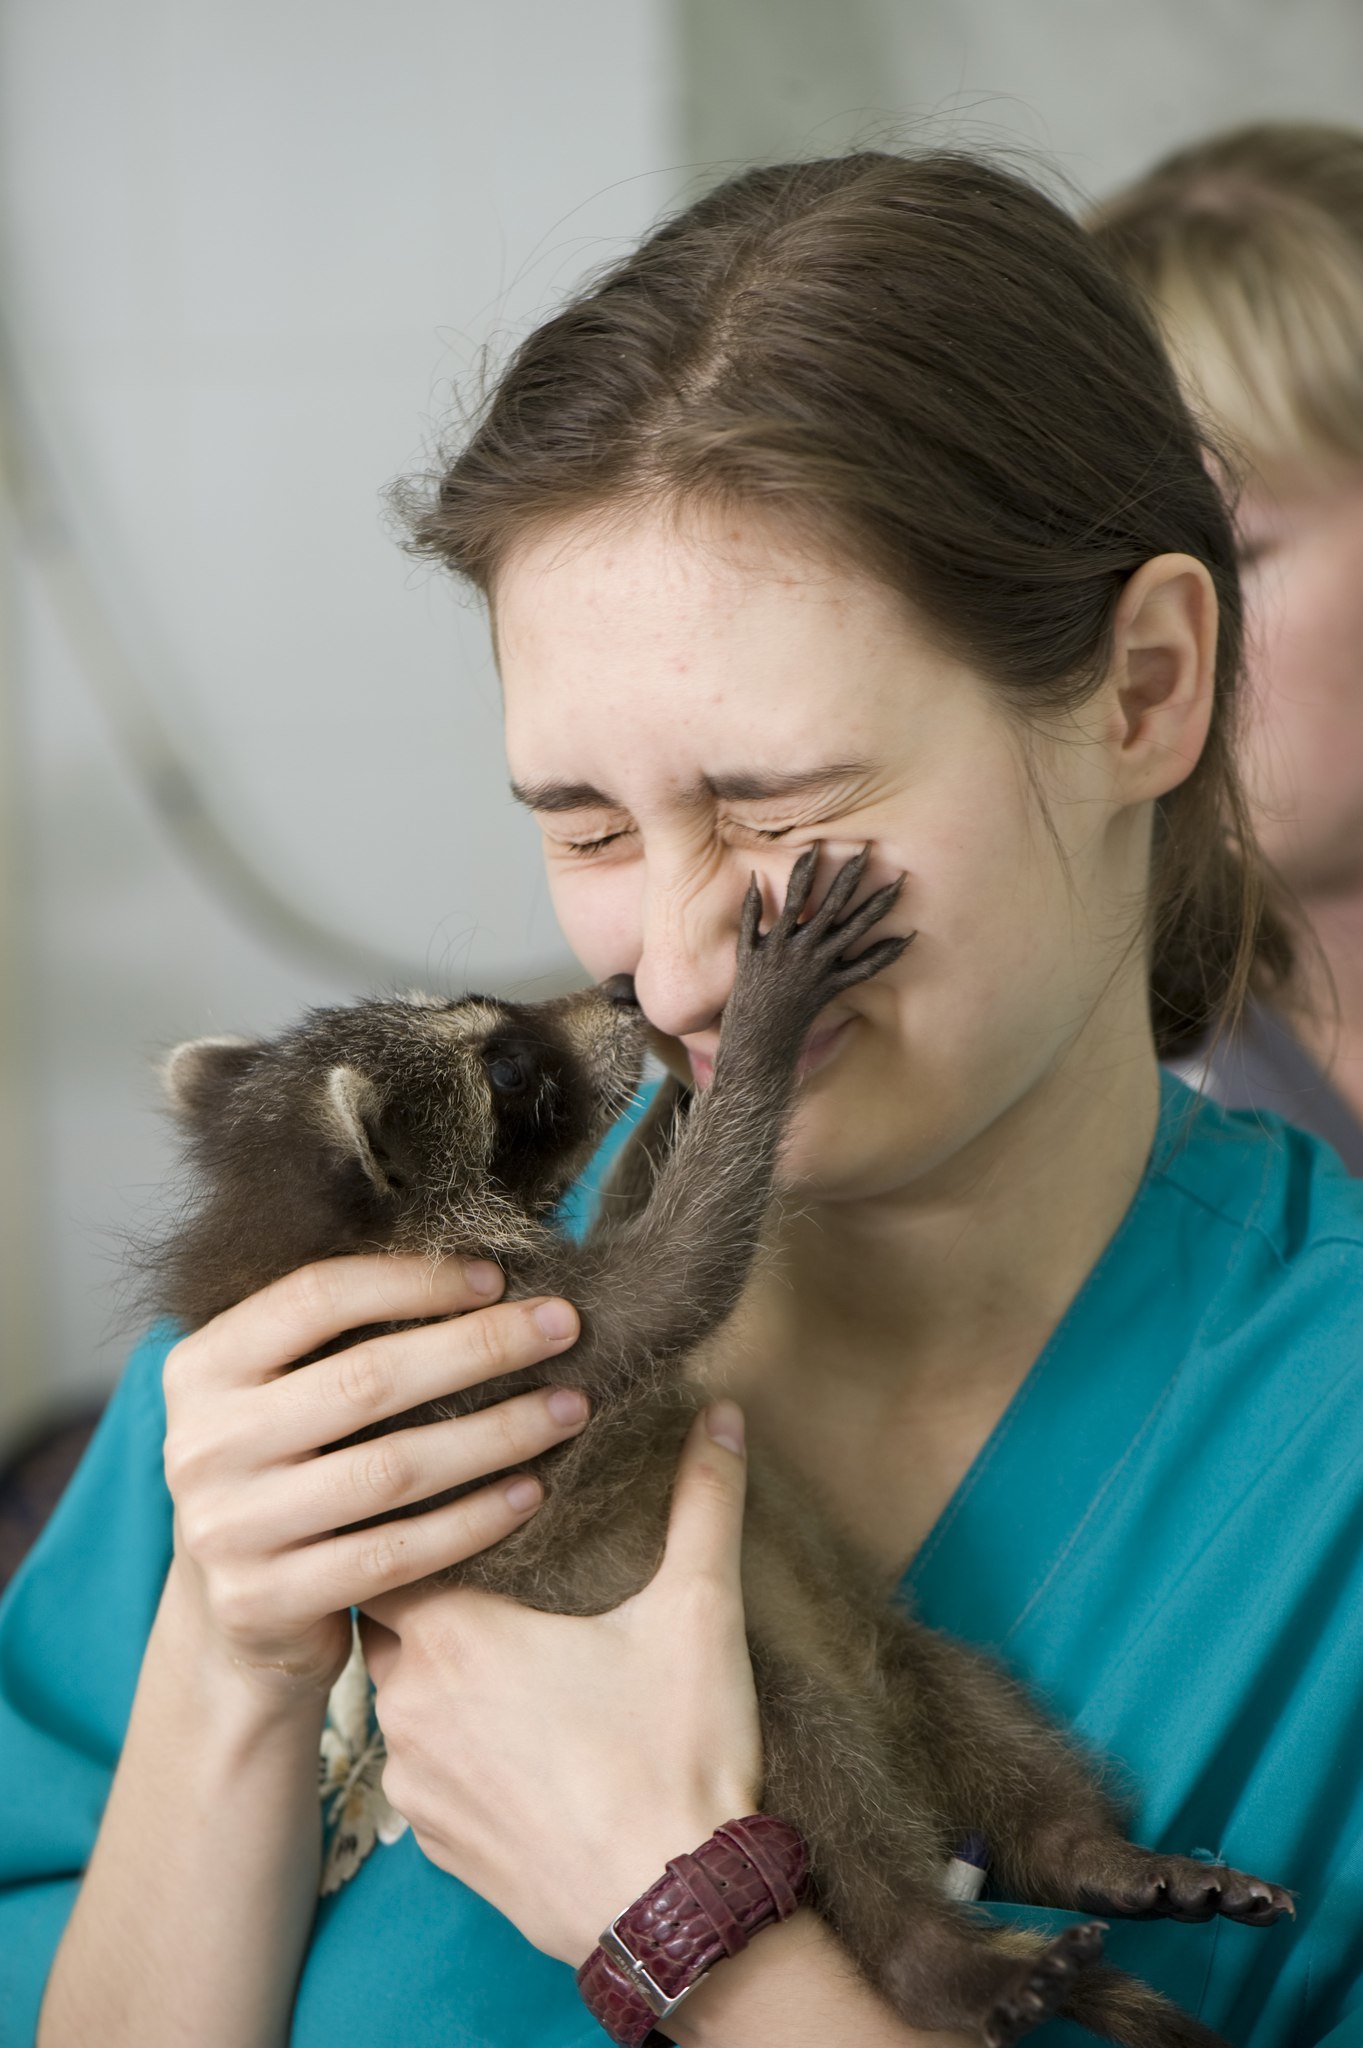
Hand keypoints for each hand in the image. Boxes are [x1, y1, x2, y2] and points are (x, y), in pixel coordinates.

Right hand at [162, 1254, 590, 1700]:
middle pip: (367, 1379)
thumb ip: (343, 1336)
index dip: (413, 1280)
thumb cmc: (288, 1468)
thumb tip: (481, 1266)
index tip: (498, 1278)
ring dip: (498, 1432)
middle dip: (481, 1346)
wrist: (238, 1611)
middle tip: (563, 1328)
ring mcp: (228, 1528)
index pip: (314, 1297)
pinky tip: (531, 1490)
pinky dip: (475, 1519)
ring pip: (393, 1468)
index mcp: (201, 1367)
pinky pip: (397, 1552)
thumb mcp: (283, 1392)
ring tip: (569, 1408)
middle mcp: (201, 1443)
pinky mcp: (266, 1601)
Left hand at [360, 1402, 762, 1963]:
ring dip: (434, 1673)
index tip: (463, 1499)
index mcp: (456, 1634)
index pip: (390, 1546)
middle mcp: (410, 1705)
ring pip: (397, 1698)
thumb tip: (724, 1414)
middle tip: (487, 1568)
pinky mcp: (435, 1845)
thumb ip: (705, 1499)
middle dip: (426, 1590)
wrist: (672, 1910)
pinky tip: (510, 1738)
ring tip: (501, 1655)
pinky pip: (419, 1773)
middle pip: (386, 1619)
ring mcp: (415, 1784)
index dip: (421, 1519)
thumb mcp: (700, 1611)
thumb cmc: (677, 1756)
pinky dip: (449, 1747)